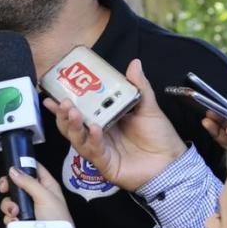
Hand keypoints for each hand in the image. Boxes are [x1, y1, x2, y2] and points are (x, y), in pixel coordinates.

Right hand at [0, 165, 72, 224]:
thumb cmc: (58, 220)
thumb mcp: (45, 197)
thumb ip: (29, 182)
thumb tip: (13, 170)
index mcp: (47, 185)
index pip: (33, 168)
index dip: (21, 166)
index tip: (10, 169)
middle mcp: (37, 195)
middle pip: (17, 184)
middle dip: (9, 188)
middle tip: (4, 189)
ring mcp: (29, 208)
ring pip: (11, 200)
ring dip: (9, 206)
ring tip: (15, 212)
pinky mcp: (23, 220)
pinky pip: (10, 215)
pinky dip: (10, 218)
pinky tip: (16, 221)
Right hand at [44, 59, 184, 191]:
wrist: (172, 163)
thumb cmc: (159, 137)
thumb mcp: (148, 107)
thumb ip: (139, 87)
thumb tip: (134, 63)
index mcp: (104, 120)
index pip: (79, 110)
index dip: (64, 103)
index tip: (54, 93)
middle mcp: (98, 135)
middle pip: (72, 125)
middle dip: (63, 114)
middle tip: (61, 102)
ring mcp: (100, 150)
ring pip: (78, 138)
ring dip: (72, 125)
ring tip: (72, 112)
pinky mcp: (106, 164)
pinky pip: (94, 151)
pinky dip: (92, 139)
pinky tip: (94, 129)